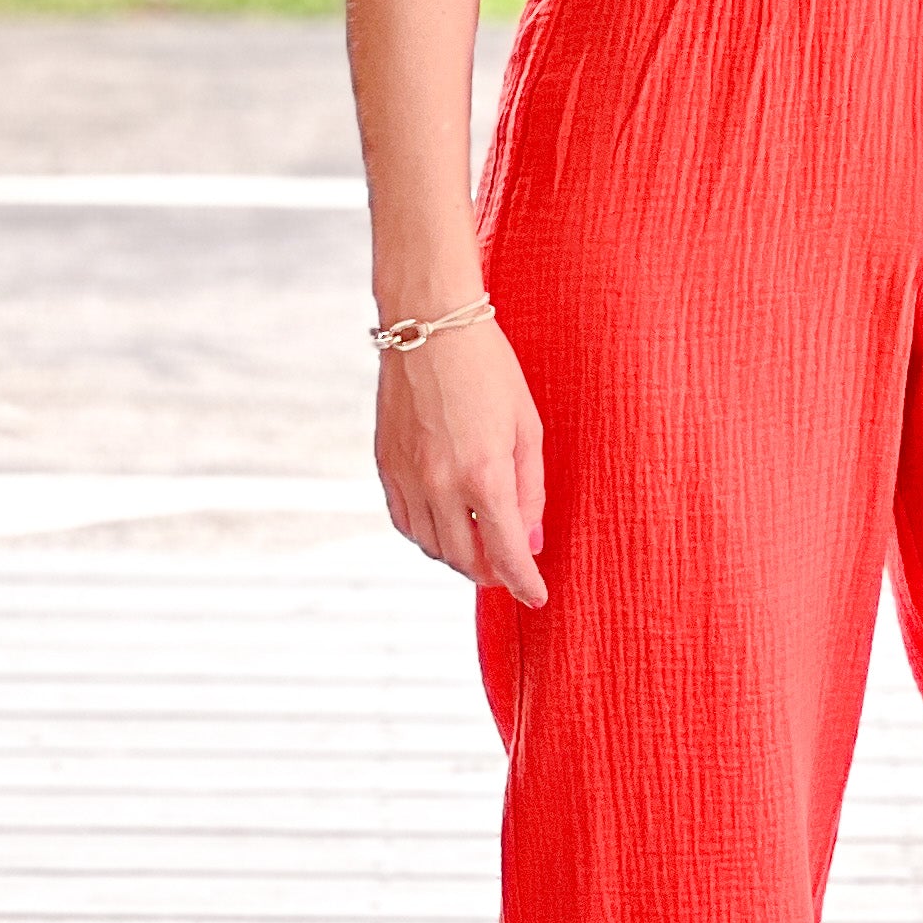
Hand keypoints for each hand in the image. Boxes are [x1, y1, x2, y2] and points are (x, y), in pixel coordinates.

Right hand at [376, 314, 546, 604]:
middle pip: (464, 559)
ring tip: (482, 548)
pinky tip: (447, 526)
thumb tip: (529, 542)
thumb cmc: (489, 370)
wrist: (429, 326)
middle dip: (492, 573)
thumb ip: (531, 490)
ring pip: (431, 546)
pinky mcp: (385, 466)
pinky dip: (428, 536)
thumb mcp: (527, 427)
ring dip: (459, 557)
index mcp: (484, 474)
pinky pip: (405, 523)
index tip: (537, 596)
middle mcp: (440, 484)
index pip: (506, 552)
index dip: (524, 583)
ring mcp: (406, 477)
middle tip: (510, 570)